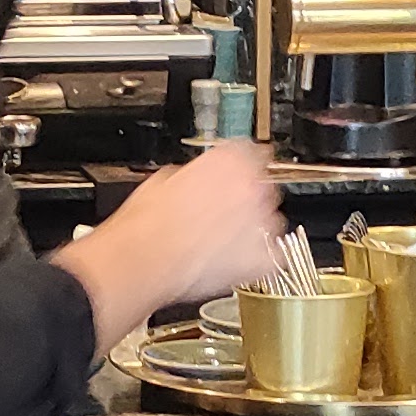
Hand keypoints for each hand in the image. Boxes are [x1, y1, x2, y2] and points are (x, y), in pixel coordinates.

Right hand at [49, 140, 284, 354]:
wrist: (142, 260)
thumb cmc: (146, 223)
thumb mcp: (164, 179)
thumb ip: (193, 176)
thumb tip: (194, 182)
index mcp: (230, 159)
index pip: (252, 152)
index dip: (242, 166)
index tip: (237, 175)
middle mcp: (252, 186)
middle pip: (262, 187)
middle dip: (245, 200)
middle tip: (219, 215)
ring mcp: (261, 224)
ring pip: (270, 222)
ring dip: (252, 230)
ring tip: (222, 243)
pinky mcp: (261, 259)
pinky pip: (273, 257)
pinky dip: (259, 260)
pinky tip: (237, 262)